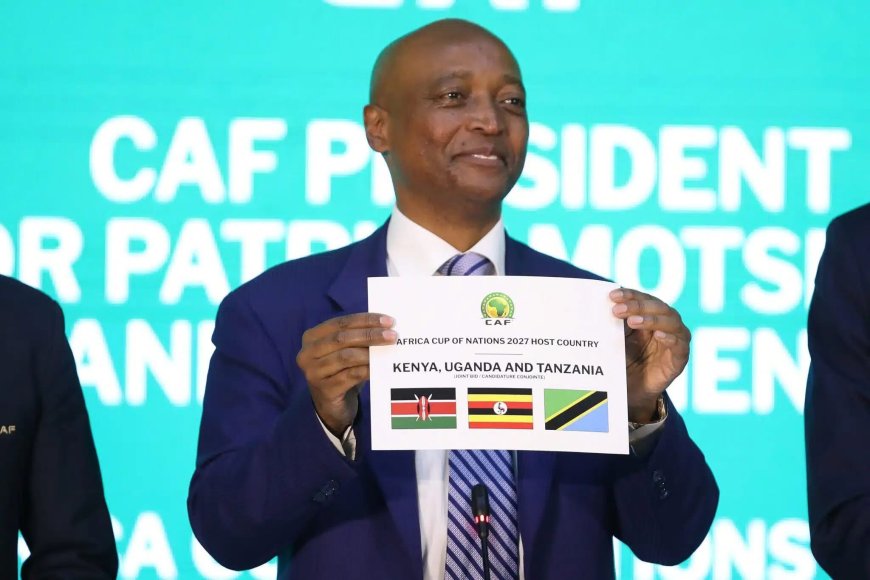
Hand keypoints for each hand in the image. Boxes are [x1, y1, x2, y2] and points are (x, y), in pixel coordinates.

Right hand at [296, 313, 396, 435]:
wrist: (331, 405)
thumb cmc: (340, 371)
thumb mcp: (344, 350)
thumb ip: (357, 337)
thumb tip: (384, 327)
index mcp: (312, 337)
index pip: (340, 323)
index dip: (365, 320)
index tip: (388, 321)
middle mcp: (307, 353)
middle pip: (342, 338)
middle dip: (370, 334)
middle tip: (392, 335)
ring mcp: (314, 373)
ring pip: (345, 357)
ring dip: (369, 352)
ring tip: (388, 350)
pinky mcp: (325, 390)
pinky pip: (350, 376)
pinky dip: (366, 369)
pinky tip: (379, 367)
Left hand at [610, 288, 689, 422]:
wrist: (630, 391)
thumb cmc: (623, 361)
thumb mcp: (615, 339)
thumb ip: (613, 323)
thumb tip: (596, 305)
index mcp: (650, 315)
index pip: (643, 298)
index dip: (630, 295)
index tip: (613, 295)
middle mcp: (665, 324)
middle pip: (657, 307)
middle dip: (637, 305)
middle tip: (618, 309)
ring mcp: (675, 340)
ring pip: (671, 322)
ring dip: (651, 319)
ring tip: (633, 321)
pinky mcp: (679, 358)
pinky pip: (679, 345)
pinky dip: (670, 338)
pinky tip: (658, 335)